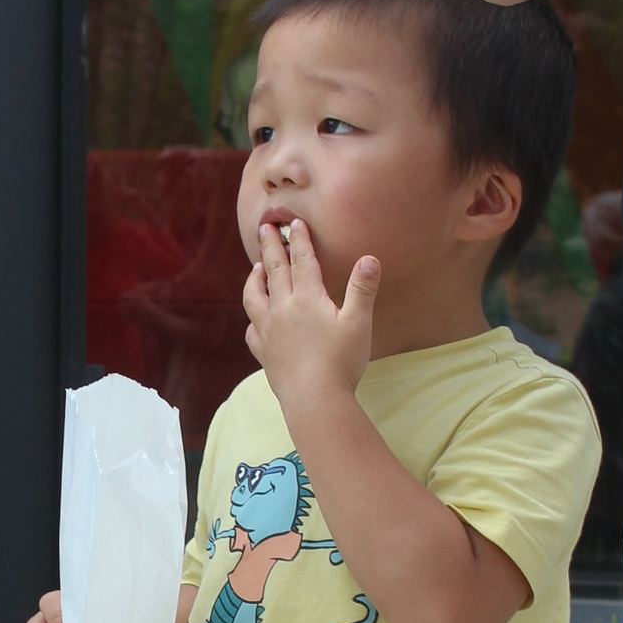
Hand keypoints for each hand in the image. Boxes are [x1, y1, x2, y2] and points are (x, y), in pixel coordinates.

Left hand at [244, 218, 377, 404]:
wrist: (314, 399)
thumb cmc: (341, 361)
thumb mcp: (359, 323)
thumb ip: (362, 289)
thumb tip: (370, 259)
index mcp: (307, 299)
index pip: (302, 261)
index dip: (299, 240)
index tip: (295, 223)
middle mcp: (282, 310)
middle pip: (274, 271)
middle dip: (270, 247)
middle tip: (264, 228)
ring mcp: (269, 332)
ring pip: (254, 297)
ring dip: (254, 279)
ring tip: (255, 268)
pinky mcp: (264, 353)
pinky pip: (252, 331)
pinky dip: (253, 320)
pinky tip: (256, 320)